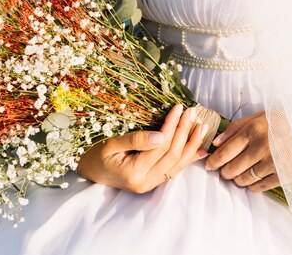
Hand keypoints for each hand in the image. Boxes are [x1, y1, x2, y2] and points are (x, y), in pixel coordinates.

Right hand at [77, 104, 209, 193]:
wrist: (89, 172)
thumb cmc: (96, 155)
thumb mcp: (111, 143)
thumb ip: (135, 140)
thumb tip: (161, 135)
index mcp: (133, 172)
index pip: (160, 146)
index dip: (172, 126)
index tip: (179, 108)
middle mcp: (145, 182)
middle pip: (172, 155)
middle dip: (184, 132)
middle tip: (192, 112)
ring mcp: (151, 185)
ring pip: (178, 164)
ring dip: (191, 145)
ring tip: (202, 127)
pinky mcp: (154, 183)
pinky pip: (175, 170)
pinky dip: (189, 158)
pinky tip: (202, 149)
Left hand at [205, 112, 280, 191]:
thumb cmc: (287, 118)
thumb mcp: (261, 115)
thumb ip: (237, 127)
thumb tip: (216, 141)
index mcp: (253, 130)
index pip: (225, 151)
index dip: (214, 161)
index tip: (209, 165)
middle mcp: (261, 148)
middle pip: (232, 168)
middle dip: (224, 172)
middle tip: (223, 171)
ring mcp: (274, 163)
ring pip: (245, 179)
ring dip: (237, 179)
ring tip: (237, 176)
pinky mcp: (285, 175)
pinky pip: (261, 186)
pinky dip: (253, 186)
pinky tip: (251, 182)